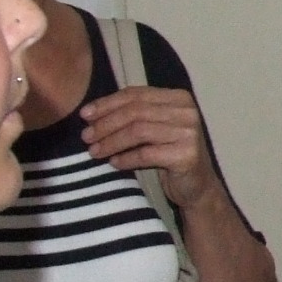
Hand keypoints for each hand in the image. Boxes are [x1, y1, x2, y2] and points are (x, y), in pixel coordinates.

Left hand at [81, 85, 220, 211]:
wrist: (197, 186)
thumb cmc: (170, 154)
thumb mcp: (154, 129)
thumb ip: (134, 116)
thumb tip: (91, 113)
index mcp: (179, 98)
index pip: (136, 94)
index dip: (107, 103)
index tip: (84, 115)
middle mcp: (187, 111)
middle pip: (136, 112)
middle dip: (106, 124)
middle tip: (86, 137)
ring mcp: (189, 133)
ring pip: (138, 131)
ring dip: (111, 142)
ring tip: (94, 151)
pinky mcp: (187, 155)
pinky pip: (146, 154)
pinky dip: (126, 158)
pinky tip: (114, 163)